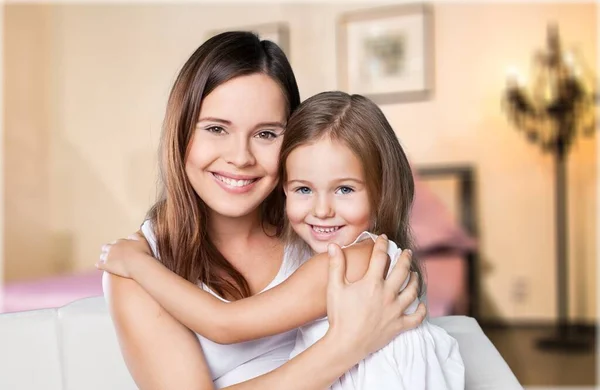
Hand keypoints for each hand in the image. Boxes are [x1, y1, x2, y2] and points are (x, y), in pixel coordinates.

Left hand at [96, 232, 151, 278]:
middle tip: (112, 255)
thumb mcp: (142, 241)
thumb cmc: (142, 253)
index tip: (121, 250)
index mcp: (120, 241)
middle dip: (108, 250)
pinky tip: (101, 267)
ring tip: (107, 262)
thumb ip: (135, 236)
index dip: (118, 246)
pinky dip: (99, 265)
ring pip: (102, 256)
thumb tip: (130, 235)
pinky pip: (98, 264)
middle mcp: (112, 247)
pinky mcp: (106, 265)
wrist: (138, 265)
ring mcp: (108, 256)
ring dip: (104, 258)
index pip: (116, 242)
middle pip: (106, 247)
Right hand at [324, 235, 425, 360]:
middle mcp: (388, 294)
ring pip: (412, 291)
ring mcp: (395, 310)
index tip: (383, 238)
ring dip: (415, 280)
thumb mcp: (335, 288)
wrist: (345, 344)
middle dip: (405, 258)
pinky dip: (421, 310)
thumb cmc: (339, 316)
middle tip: (407, 252)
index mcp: (372, 283)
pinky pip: (416, 317)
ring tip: (414, 273)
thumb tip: (334, 246)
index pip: (380, 257)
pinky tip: (421, 304)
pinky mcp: (399, 325)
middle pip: (402, 271)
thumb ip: (336, 265)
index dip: (382, 245)